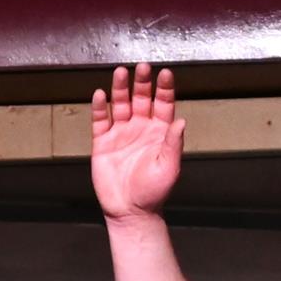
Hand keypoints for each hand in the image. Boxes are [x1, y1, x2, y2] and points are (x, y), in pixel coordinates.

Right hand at [90, 62, 185, 221]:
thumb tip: (180, 121)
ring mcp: (121, 134)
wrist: (130, 212)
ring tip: (122, 72)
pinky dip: (100, 108)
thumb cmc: (153, 193)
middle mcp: (141, 129)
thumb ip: (173, 144)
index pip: (163, 105)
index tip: (165, 74)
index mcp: (159, 134)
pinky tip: (101, 95)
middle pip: (141, 99)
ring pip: (120, 104)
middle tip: (143, 67)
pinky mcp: (103, 142)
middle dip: (142, 83)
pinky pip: (100, 120)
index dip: (164, 89)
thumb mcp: (168, 168)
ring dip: (121, 88)